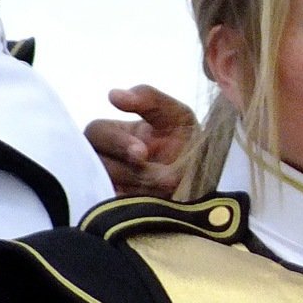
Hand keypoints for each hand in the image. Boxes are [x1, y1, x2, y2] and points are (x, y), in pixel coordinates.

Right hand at [83, 84, 197, 196]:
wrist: (207, 181)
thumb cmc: (187, 143)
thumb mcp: (177, 115)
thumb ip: (149, 99)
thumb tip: (113, 95)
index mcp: (118, 134)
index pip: (97, 132)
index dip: (116, 141)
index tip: (142, 152)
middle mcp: (109, 159)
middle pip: (95, 160)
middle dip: (124, 167)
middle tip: (152, 175)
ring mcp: (112, 185)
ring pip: (107, 184)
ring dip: (137, 185)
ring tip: (165, 185)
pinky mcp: (119, 207)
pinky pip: (113, 206)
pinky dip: (135, 203)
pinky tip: (154, 199)